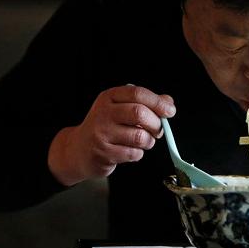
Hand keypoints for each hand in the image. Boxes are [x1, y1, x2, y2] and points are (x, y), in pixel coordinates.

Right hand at [48, 85, 175, 185]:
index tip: (170, 111)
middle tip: (158, 130)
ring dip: (148, 141)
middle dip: (156, 124)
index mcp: (109, 97)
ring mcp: (101, 133)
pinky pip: (133, 153)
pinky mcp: (103, 153)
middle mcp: (103, 113)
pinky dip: (138, 153)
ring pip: (139, 136)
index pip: (137, 93)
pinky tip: (130, 151)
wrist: (78, 149)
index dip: (158, 102)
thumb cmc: (105, 127)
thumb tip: (168, 101)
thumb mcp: (121, 108)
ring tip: (143, 141)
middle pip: (139, 113)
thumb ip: (145, 103)